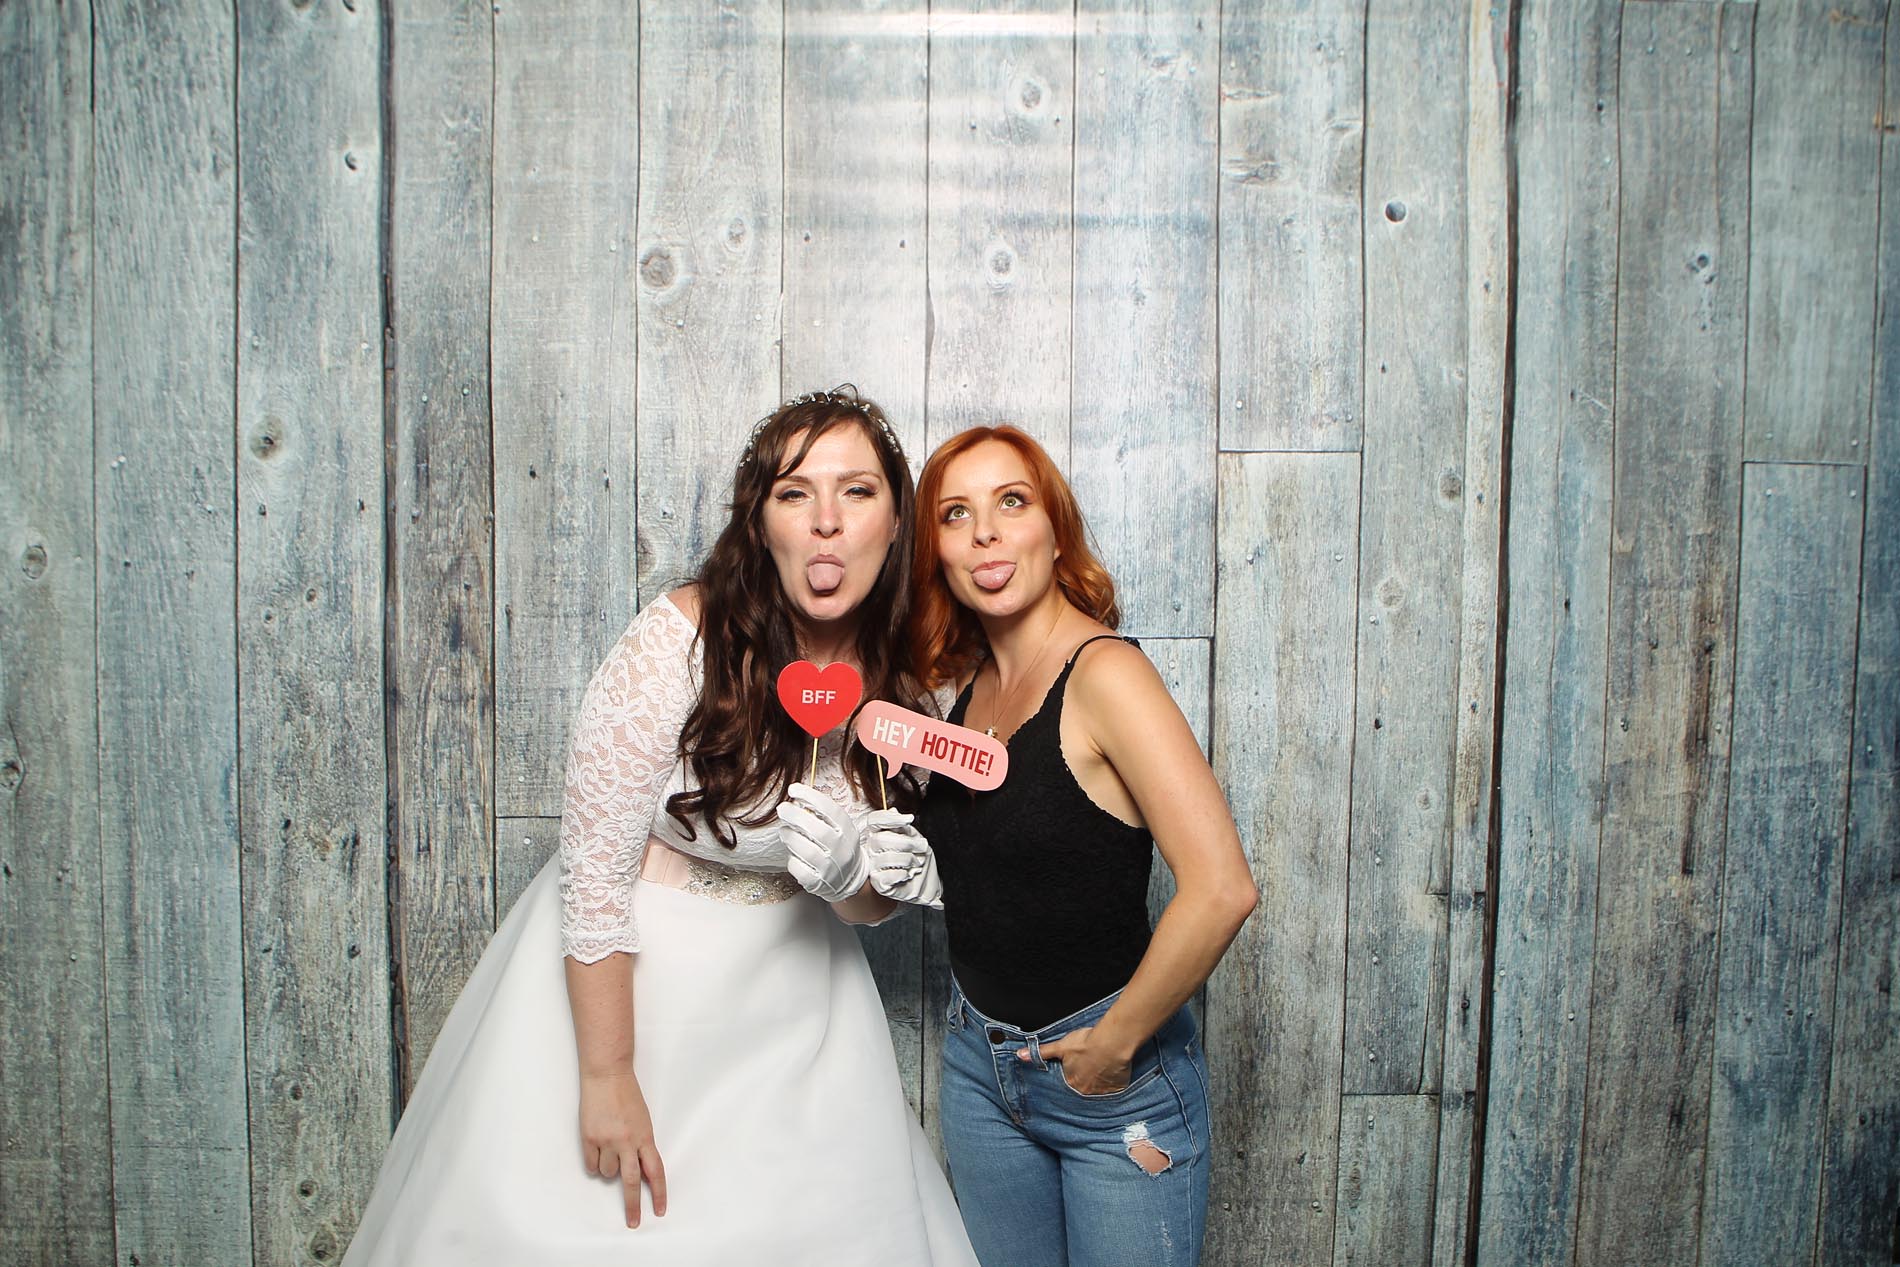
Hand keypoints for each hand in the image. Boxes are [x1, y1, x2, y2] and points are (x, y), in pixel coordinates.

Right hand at [578, 1070, 667, 1227]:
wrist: (606, 1075)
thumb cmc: (627, 1095)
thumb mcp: (642, 1121)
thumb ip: (642, 1146)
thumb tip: (641, 1172)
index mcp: (645, 1136)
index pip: (656, 1172)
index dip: (659, 1193)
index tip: (660, 1210)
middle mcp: (627, 1141)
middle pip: (632, 1182)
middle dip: (633, 1206)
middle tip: (634, 1222)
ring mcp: (607, 1141)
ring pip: (608, 1174)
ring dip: (609, 1169)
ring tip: (610, 1148)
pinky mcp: (589, 1138)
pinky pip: (591, 1166)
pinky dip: (594, 1164)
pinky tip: (597, 1151)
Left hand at [775, 782, 869, 902]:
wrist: (849, 879)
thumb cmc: (837, 847)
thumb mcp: (839, 828)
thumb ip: (822, 815)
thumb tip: (797, 798)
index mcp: (847, 831)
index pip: (830, 810)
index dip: (810, 797)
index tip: (793, 789)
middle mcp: (841, 849)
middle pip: (817, 830)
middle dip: (796, 816)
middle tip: (782, 808)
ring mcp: (831, 868)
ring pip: (808, 851)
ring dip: (791, 837)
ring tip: (784, 831)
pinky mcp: (819, 883)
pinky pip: (801, 871)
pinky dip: (792, 861)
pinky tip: (792, 854)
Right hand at [864, 810, 942, 908]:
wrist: (926, 882)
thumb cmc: (918, 859)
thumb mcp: (914, 838)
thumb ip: (903, 826)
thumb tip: (894, 810)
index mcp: (879, 834)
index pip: (874, 821)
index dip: (889, 818)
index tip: (909, 819)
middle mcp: (872, 849)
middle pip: (880, 839)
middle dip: (906, 842)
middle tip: (922, 846)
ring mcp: (873, 866)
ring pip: (885, 858)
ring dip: (908, 859)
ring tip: (917, 862)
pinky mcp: (878, 883)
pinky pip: (887, 876)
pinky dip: (902, 874)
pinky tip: (908, 874)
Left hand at [1027, 1025, 1132, 1095]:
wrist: (1111, 1043)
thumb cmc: (1087, 1043)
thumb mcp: (1061, 1046)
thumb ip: (1041, 1052)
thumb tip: (1020, 1055)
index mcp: (1072, 1082)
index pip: (1069, 1084)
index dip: (1073, 1077)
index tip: (1077, 1072)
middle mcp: (1085, 1091)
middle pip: (1083, 1090)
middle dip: (1085, 1082)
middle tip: (1090, 1071)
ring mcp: (1102, 1092)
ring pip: (1099, 1091)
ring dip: (1099, 1084)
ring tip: (1101, 1072)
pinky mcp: (1117, 1089)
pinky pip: (1114, 1090)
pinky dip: (1113, 1085)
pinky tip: (1113, 1075)